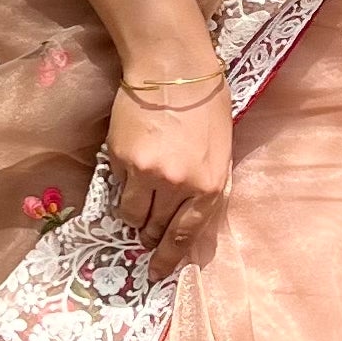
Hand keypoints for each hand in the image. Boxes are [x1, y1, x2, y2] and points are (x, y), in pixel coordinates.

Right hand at [108, 76, 231, 270]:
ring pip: (133, 215)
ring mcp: (148, 173)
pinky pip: (119, 186)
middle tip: (146, 236)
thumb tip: (191, 223)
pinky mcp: (122, 159)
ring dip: (135, 215)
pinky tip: (133, 162)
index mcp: (209, 186)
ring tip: (138, 202)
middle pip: (157, 229)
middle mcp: (179, 185)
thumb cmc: (206, 106)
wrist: (173, 69)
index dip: (169, 257)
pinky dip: (124, 183)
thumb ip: (209, 187)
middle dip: (151, 236)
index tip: (158, 271)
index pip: (186, 235)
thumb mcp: (221, 151)